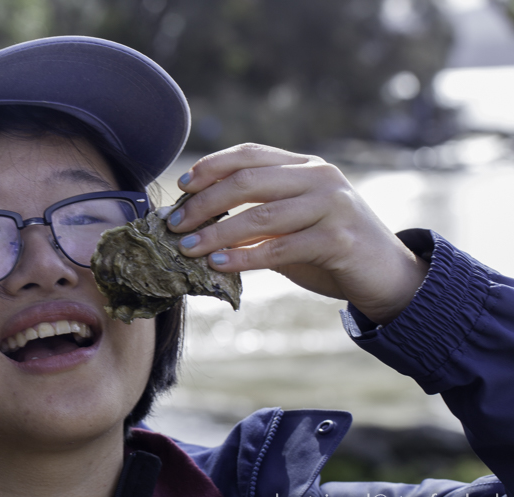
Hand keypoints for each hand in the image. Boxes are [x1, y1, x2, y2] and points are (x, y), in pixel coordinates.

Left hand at [167, 143, 428, 323]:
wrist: (388, 276)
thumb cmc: (330, 249)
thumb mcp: (293, 224)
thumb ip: (257, 216)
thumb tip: (199, 223)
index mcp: (307, 167)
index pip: (250, 154)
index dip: (212, 166)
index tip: (182, 185)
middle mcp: (320, 178)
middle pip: (248, 181)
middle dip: (204, 203)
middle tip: (175, 224)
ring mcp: (332, 206)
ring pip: (260, 216)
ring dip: (217, 234)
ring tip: (187, 248)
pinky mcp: (339, 239)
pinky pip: (280, 247)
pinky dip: (244, 257)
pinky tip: (219, 265)